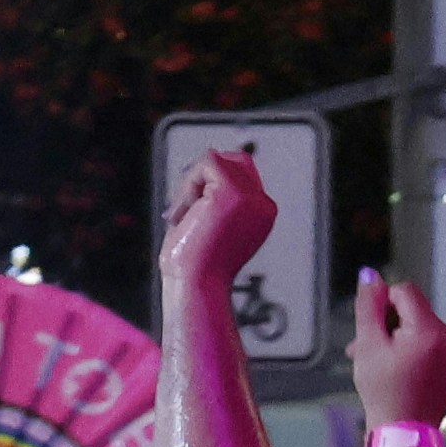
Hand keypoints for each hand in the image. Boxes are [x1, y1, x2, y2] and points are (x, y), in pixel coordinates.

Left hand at [165, 137, 278, 288]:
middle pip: (234, 160)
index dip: (211, 183)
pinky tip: (185, 212)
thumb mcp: (208, 226)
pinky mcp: (233, 192)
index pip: (242, 173)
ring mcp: (251, 197)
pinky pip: (206, 162)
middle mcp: (263, 204)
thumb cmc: (193, 268)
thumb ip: (215, 197)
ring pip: (216, 160)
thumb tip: (210, 160)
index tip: (190, 215)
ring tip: (183, 217)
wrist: (196, 286)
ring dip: (190, 185)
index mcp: (262, 214)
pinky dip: (187, 183)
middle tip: (184, 211)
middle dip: (202, 177)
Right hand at [351, 271, 445, 428]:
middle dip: (390, 324)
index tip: (373, 333)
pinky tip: (401, 369)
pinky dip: (416, 349)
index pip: (405, 291)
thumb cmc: (384, 393)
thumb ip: (368, 306)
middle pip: (415, 309)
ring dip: (401, 336)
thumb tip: (370, 275)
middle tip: (368, 351)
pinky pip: (434, 341)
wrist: (405, 435)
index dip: (383, 305)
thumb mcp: (368, 346)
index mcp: (430, 330)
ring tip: (383, 362)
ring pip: (422, 325)